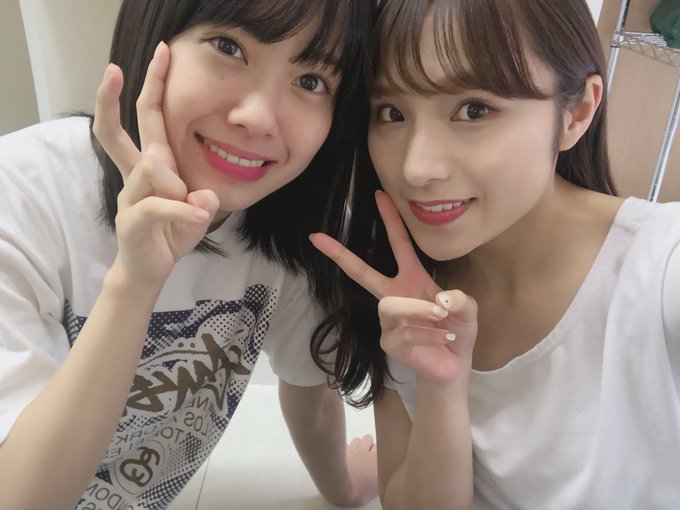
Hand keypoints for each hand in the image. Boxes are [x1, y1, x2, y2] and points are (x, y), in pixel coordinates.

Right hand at [93, 43, 218, 283]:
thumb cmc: (173, 232)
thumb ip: (203, 198)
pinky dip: (180, 208)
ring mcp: (129, 197)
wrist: (151, 269)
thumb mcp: (197, 210)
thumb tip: (205, 195)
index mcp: (153, 165)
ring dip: (175, 182)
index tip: (162, 53)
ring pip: (149, 168)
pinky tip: (197, 214)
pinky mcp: (131, 221)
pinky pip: (156, 204)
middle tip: (112, 68)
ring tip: (193, 205)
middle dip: (110, 98)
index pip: (149, 119)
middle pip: (113, 131)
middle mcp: (136, 176)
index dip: (153, 86)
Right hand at [310, 191, 476, 382]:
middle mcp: (396, 295)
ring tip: (441, 317)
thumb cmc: (458, 331)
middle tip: (317, 238)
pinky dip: (427, 334)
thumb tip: (439, 299)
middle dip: (341, 254)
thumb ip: (461, 300)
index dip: (391, 220)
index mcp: (413, 279)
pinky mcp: (389, 342)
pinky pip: (403, 332)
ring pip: (390, 304)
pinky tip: (443, 338)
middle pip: (362, 272)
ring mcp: (389, 320)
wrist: (455, 366)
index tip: (380, 194)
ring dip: (418, 309)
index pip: (399, 244)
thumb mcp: (469, 310)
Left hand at [345, 435, 377, 506]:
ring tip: (355, 454)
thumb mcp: (378, 487)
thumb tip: (382, 472)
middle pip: (368, 439)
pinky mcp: (341, 451)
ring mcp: (352, 449)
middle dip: (368, 445)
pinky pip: (346, 445)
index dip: (377, 451)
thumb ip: (381, 475)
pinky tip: (345, 455)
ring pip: (357, 440)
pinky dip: (346, 448)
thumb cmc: (362, 490)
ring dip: (357, 445)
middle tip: (365, 455)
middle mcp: (365, 451)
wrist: (342, 488)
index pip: (380, 446)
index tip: (376, 458)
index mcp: (376, 458)